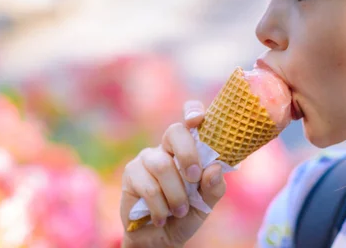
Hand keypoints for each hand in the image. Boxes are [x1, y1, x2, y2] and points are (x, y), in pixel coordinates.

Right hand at [120, 101, 226, 247]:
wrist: (160, 239)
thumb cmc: (186, 214)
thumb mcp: (206, 204)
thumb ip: (214, 187)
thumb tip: (214, 168)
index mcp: (190, 148)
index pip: (190, 117)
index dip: (193, 110)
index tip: (198, 119)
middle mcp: (167, 147)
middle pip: (174, 131)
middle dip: (188, 155)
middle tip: (194, 178)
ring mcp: (148, 158)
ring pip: (162, 165)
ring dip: (176, 193)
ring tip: (180, 211)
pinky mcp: (131, 173)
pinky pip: (148, 186)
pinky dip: (160, 207)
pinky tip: (161, 217)